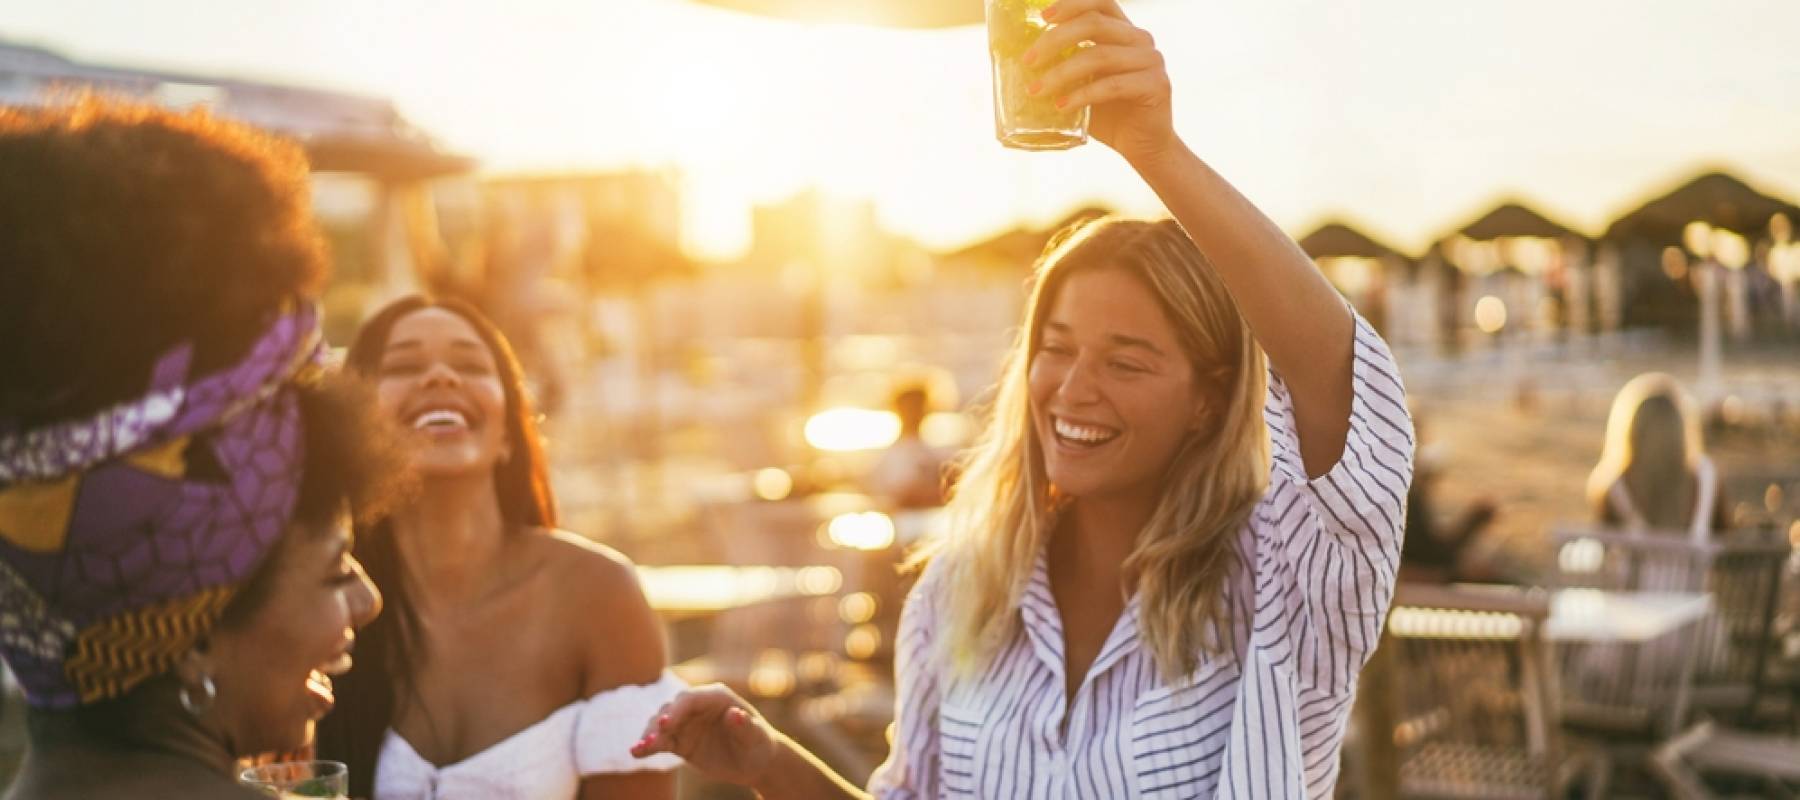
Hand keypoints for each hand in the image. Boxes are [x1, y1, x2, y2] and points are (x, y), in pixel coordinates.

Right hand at [630, 684, 780, 786]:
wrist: (754, 762)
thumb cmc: (758, 744)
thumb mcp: (756, 737)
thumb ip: (745, 726)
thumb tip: (735, 713)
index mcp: (716, 696)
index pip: (691, 699)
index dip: (677, 710)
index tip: (665, 724)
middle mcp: (697, 706)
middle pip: (671, 709)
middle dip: (660, 722)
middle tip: (653, 738)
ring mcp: (685, 722)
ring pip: (660, 724)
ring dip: (649, 735)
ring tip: (639, 749)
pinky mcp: (679, 740)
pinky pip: (660, 742)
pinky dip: (648, 746)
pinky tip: (636, 752)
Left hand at [1026, 0, 1176, 164]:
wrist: (1142, 145)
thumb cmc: (1108, 113)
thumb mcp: (1083, 83)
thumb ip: (1065, 66)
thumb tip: (1023, 62)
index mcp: (1124, 31)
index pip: (1100, 2)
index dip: (1071, 4)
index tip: (1043, 17)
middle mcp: (1141, 39)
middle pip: (1094, 24)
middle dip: (1055, 40)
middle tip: (1028, 61)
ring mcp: (1151, 60)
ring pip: (1099, 56)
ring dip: (1061, 73)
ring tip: (1036, 91)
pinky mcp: (1156, 85)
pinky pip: (1112, 85)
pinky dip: (1082, 95)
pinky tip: (1061, 106)